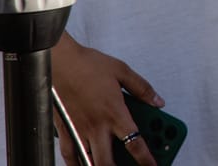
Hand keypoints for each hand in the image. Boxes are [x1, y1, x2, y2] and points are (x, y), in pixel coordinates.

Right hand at [50, 35, 161, 165]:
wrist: (60, 62)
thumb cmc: (87, 65)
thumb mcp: (123, 72)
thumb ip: (142, 89)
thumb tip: (157, 101)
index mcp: (114, 113)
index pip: (134, 144)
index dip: (145, 159)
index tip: (152, 165)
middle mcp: (96, 126)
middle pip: (108, 161)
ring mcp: (79, 130)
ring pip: (88, 161)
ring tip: (111, 165)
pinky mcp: (64, 130)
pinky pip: (69, 155)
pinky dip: (77, 163)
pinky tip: (83, 163)